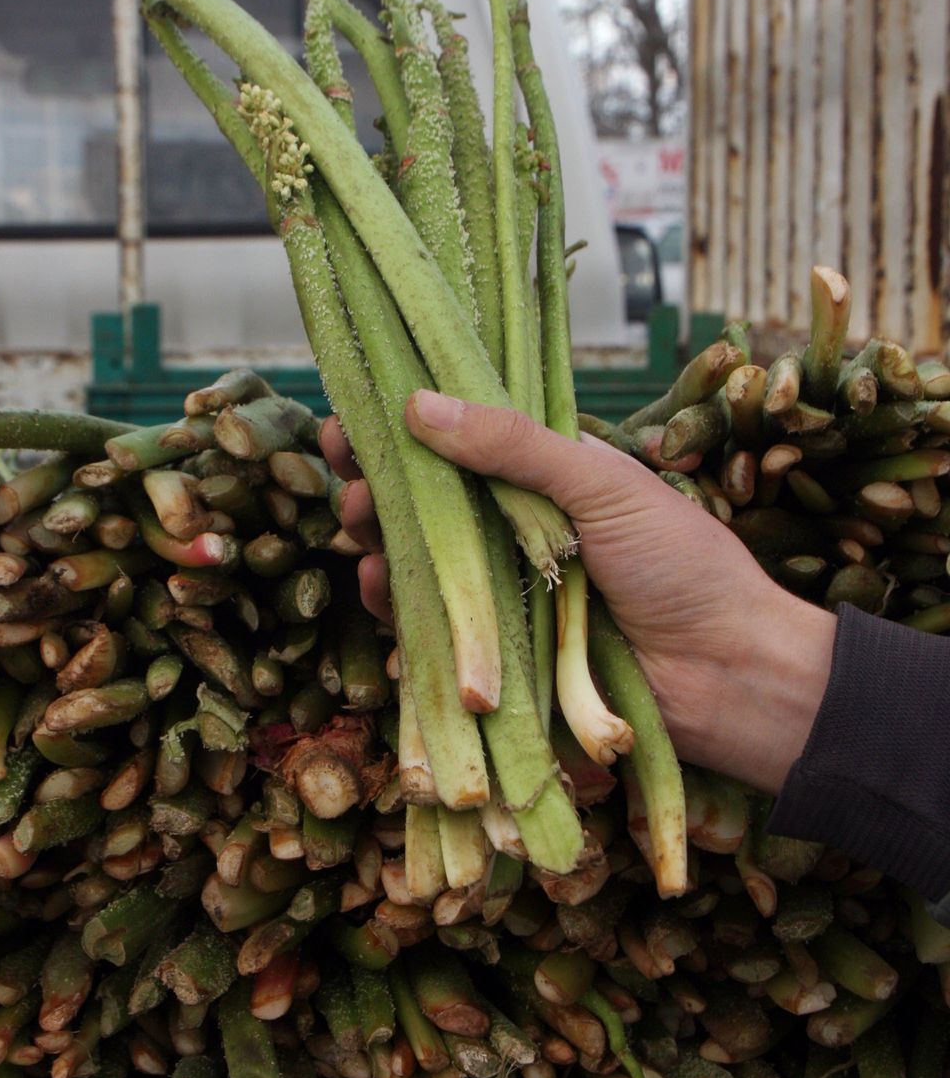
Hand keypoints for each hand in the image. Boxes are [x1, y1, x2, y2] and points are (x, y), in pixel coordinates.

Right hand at [321, 390, 835, 793]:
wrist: (728, 676)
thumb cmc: (684, 567)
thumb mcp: (603, 485)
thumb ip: (515, 445)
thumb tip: (419, 401)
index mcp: (545, 477)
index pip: (458, 441)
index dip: (403, 427)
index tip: (353, 416)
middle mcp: (515, 531)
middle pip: (424, 501)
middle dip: (377, 483)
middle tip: (348, 474)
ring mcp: (504, 593)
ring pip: (420, 562)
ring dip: (379, 542)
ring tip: (360, 527)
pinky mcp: (497, 656)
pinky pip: (432, 629)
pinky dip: (399, 609)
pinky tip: (379, 587)